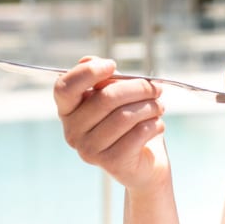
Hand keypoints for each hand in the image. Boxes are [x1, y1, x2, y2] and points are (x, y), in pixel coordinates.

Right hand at [54, 57, 168, 190]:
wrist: (144, 164)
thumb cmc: (129, 125)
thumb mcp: (117, 97)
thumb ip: (104, 79)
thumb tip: (89, 59)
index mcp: (68, 111)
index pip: (64, 88)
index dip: (87, 73)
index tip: (112, 64)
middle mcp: (72, 132)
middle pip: (105, 98)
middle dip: (138, 88)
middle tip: (157, 88)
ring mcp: (89, 150)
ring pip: (124, 116)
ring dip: (150, 106)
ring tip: (159, 106)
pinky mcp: (110, 163)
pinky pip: (137, 134)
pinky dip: (154, 124)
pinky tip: (157, 124)